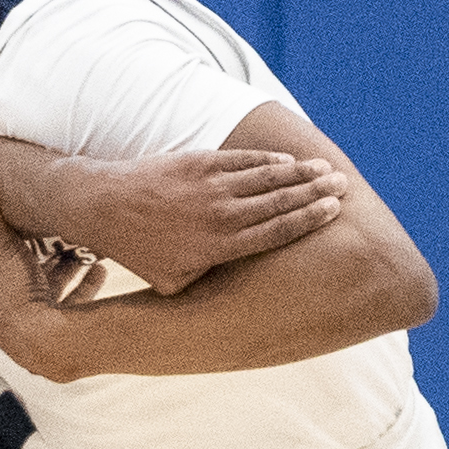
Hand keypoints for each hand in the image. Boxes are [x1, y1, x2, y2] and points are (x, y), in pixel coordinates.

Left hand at [0, 155, 73, 374]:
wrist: (37, 342)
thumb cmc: (10, 292)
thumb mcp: (0, 242)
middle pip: (5, 266)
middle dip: (20, 247)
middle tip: (30, 226)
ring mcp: (26, 310)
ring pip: (42, 282)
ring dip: (59, 266)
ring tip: (78, 249)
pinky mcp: (52, 324)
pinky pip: (70, 300)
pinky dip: (83, 285)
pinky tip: (100, 271)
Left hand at [42, 148, 345, 296]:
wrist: (105, 208)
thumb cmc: (142, 252)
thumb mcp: (175, 284)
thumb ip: (211, 281)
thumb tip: (240, 287)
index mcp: (220, 246)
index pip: (277, 229)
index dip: (310, 218)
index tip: (334, 210)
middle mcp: (220, 215)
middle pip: (280, 201)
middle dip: (315, 192)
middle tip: (342, 185)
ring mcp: (210, 186)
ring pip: (266, 177)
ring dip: (299, 172)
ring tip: (325, 169)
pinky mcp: (199, 162)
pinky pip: (242, 160)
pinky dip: (267, 160)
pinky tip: (286, 161)